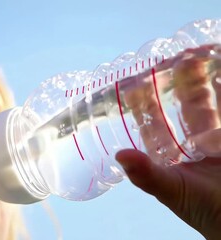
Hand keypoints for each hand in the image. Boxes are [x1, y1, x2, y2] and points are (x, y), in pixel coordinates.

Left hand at [117, 45, 220, 239]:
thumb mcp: (175, 193)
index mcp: (172, 156)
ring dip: (202, 80)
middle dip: (176, 83)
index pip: (152, 123)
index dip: (142, 104)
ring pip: (207, 103)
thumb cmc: (208, 212)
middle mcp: (193, 144)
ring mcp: (216, 139)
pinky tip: (219, 69)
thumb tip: (119, 156)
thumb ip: (149, 176)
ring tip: (196, 54)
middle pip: (182, 106)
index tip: (133, 82)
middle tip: (171, 58)